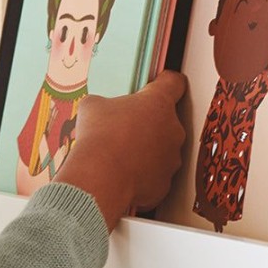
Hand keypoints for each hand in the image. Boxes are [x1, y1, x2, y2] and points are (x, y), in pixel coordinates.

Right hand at [55, 71, 186, 229]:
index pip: (174, 83)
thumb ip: (106, 104)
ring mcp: (172, 159)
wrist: (100, 180)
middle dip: (148, 124)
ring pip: (162, 151)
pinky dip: (142, 176)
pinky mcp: (165, 184)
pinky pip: (155, 176)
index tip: (159, 85)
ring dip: (146, 151)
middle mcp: (173, 129)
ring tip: (120, 156)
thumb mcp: (92, 106)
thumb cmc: (99, 138)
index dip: (166, 82)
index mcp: (159, 103)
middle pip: (166, 121)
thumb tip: (100, 111)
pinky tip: (122, 175)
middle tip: (124, 129)